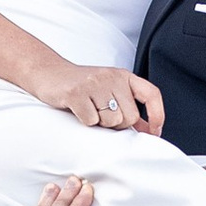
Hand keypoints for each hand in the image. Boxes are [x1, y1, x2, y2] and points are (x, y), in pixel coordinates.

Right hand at [37, 61, 165, 133]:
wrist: (48, 73)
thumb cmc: (82, 87)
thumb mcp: (109, 91)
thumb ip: (128, 108)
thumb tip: (149, 130)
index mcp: (124, 76)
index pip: (151, 94)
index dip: (157, 115)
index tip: (154, 133)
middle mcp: (112, 77)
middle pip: (129, 116)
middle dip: (117, 124)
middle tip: (101, 115)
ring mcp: (94, 83)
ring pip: (111, 121)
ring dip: (100, 123)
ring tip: (89, 110)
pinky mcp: (76, 92)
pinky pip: (91, 121)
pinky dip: (85, 121)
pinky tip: (77, 110)